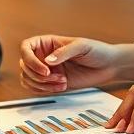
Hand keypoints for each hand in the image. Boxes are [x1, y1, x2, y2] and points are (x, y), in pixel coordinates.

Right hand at [19, 35, 133, 93]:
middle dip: (38, 75)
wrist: (108, 66)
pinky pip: (36, 88)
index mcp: (47, 43)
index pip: (26, 48)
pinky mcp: (51, 82)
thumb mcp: (81, 46)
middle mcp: (44, 56)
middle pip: (25, 66)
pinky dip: (45, 90)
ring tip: (61, 82)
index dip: (30, 59)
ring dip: (42, 84)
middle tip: (56, 77)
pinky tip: (61, 86)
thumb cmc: (96, 51)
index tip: (45, 69)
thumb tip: (47, 61)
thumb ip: (64, 52)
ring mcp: (46, 70)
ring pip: (28, 79)